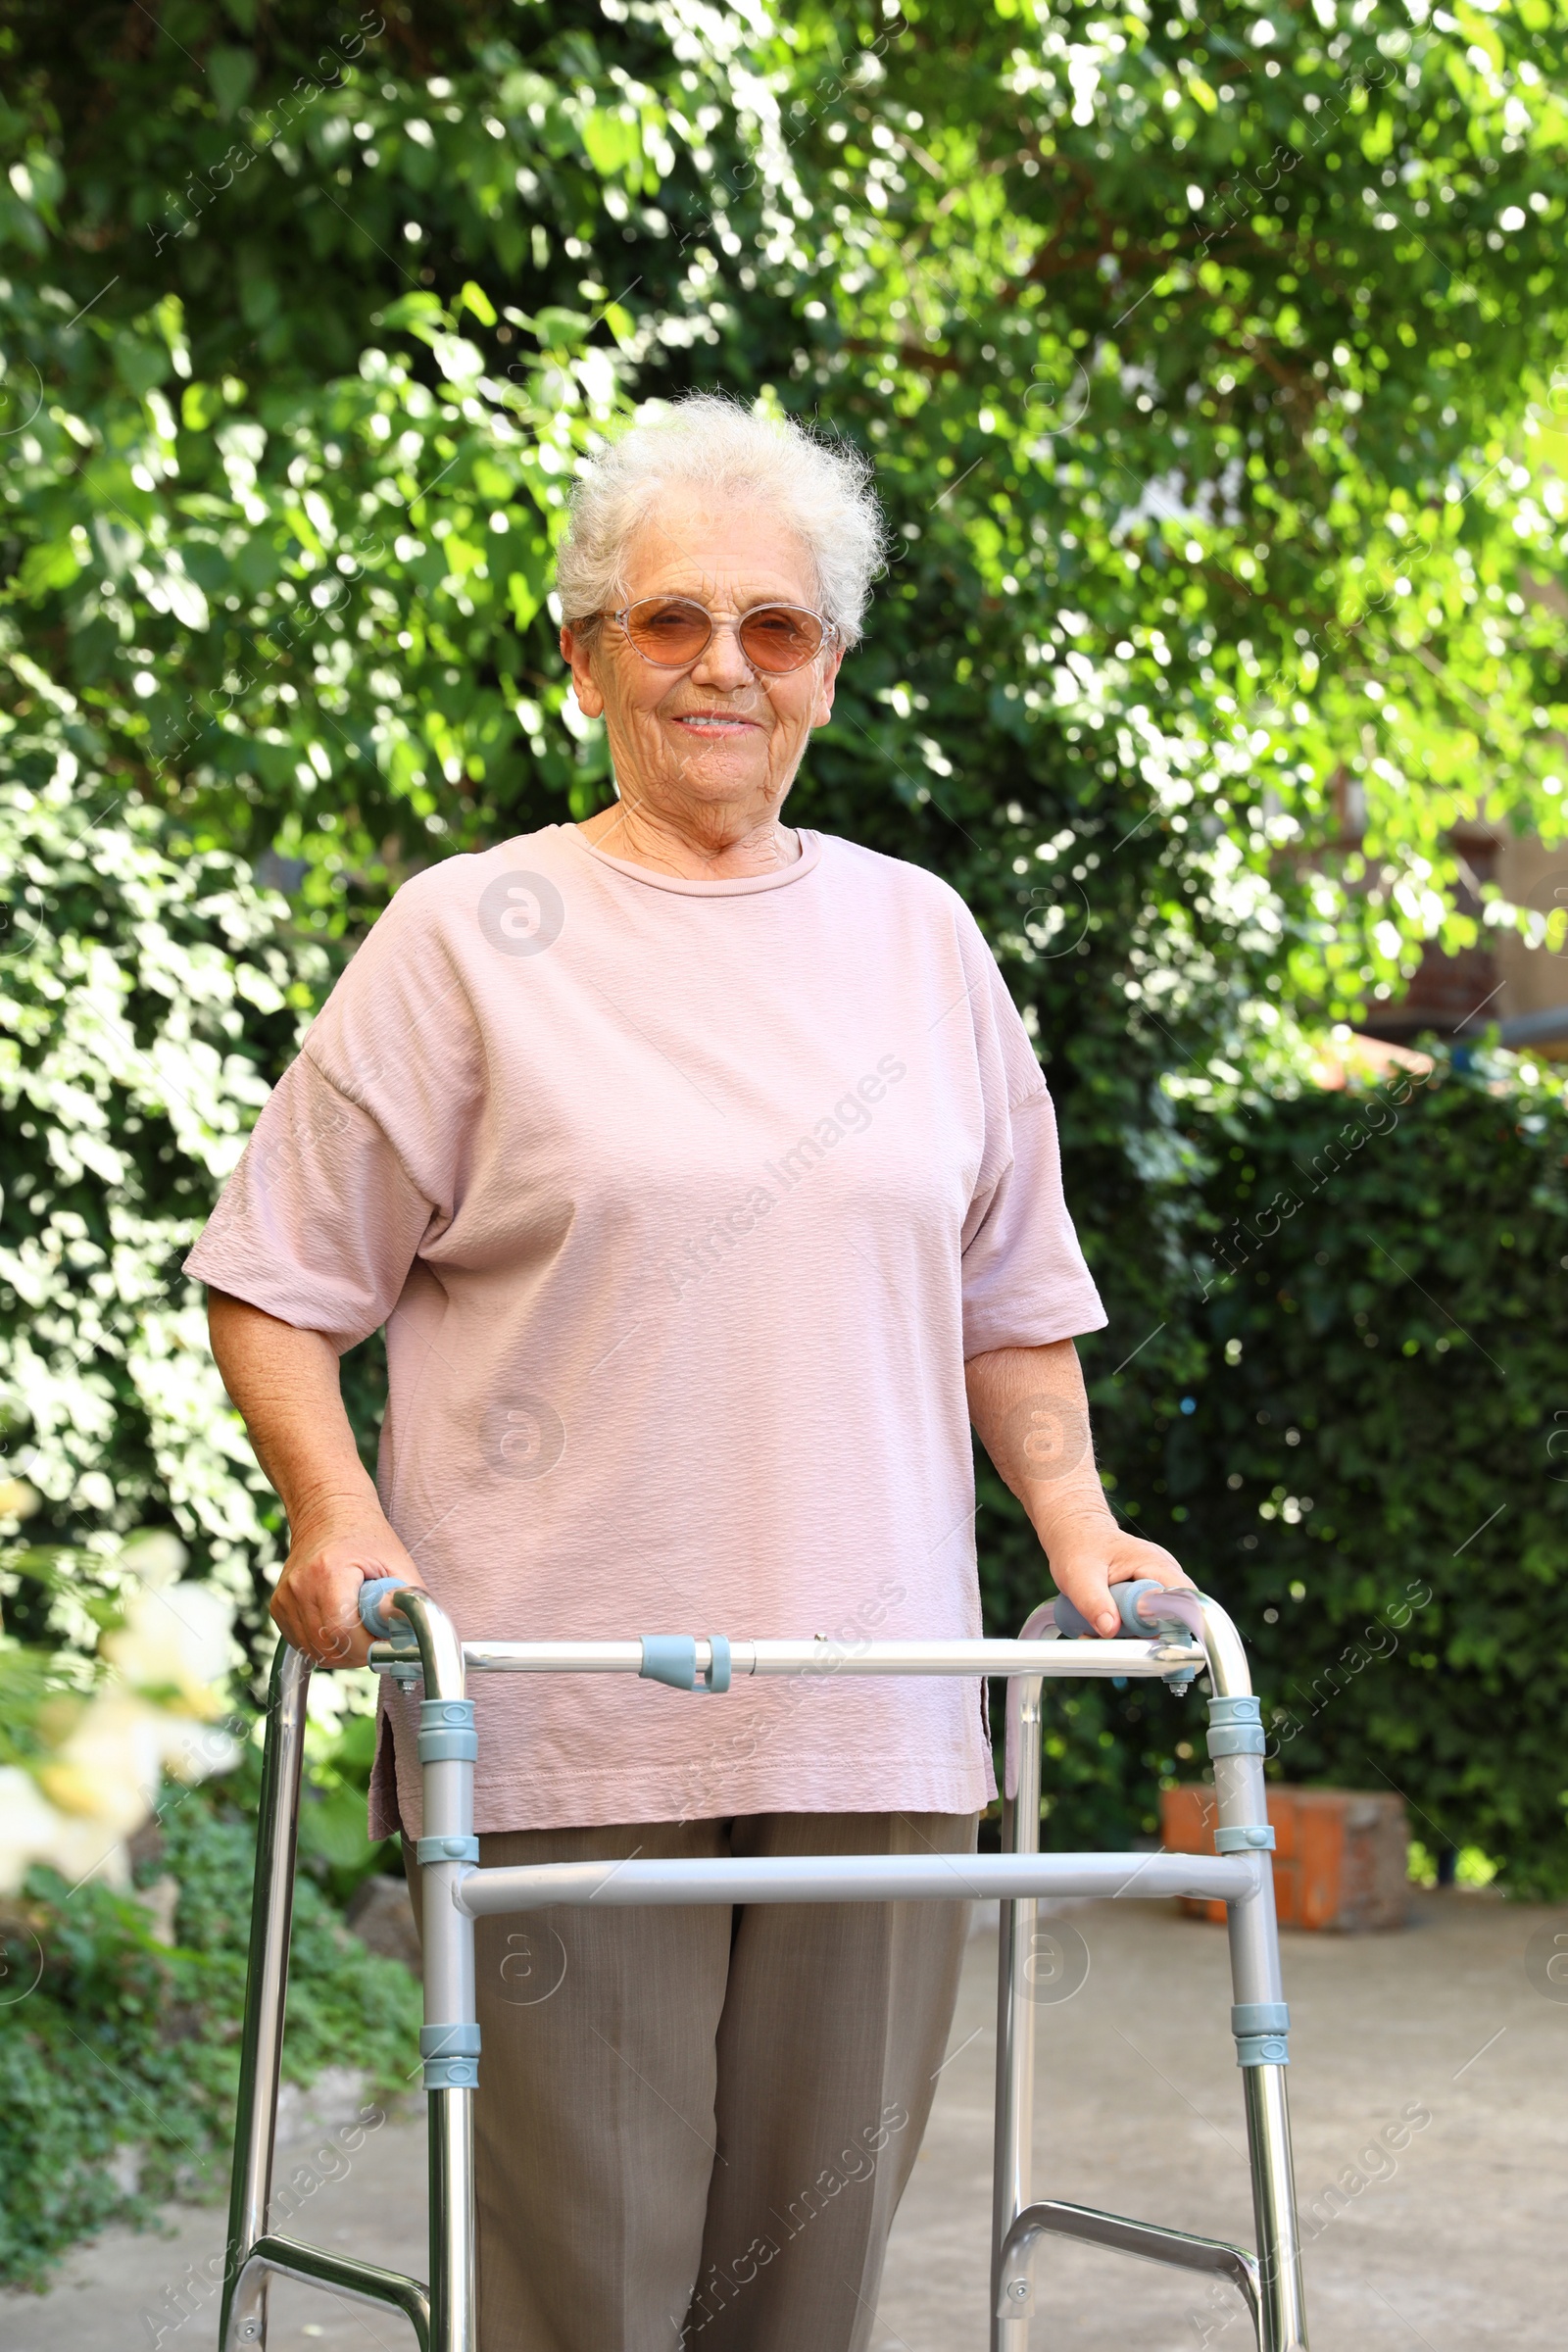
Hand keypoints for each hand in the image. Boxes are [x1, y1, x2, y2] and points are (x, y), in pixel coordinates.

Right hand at [269, 1499, 427, 1667]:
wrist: (328, 1512)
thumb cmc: (367, 1535)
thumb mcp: (396, 1561)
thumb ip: (408, 1599)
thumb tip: (412, 1636)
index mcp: (329, 1572)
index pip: (342, 1631)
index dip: (367, 1646)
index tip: (385, 1641)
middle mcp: (300, 1586)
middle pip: (327, 1646)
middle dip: (357, 1652)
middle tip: (376, 1636)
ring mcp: (285, 1597)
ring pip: (314, 1650)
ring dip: (341, 1651)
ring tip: (360, 1628)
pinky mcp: (278, 1606)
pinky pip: (302, 1644)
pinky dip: (323, 1644)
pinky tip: (340, 1625)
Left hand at [1047, 1518, 1194, 1639]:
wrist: (1076, 1533)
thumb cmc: (1079, 1546)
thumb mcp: (1079, 1575)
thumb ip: (1093, 1603)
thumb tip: (1110, 1630)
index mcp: (1155, 1563)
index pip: (1182, 1598)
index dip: (1171, 1622)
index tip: (1144, 1636)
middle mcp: (1164, 1573)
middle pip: (1173, 1616)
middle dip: (1144, 1632)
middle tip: (1111, 1632)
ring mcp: (1158, 1583)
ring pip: (1159, 1622)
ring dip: (1132, 1632)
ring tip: (1103, 1624)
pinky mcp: (1149, 1593)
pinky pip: (1148, 1619)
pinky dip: (1128, 1627)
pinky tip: (1107, 1622)